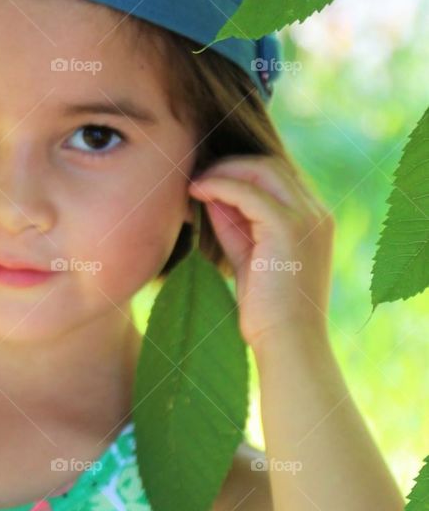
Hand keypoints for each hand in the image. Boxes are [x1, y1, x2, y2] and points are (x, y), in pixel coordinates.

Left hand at [187, 154, 334, 350]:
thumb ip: (234, 223)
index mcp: (314, 219)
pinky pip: (248, 191)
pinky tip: (197, 193)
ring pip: (262, 170)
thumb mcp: (248, 256)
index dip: (241, 172)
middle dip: (231, 166)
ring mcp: (307, 217)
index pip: (278, 175)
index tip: (207, 181)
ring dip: (223, 172)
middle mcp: (317, 213)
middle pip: (271, 165)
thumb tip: (210, 192)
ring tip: (194, 185)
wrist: (288, 344)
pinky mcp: (288, 227)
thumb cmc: (267, 309)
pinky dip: (220, 185)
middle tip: (197, 178)